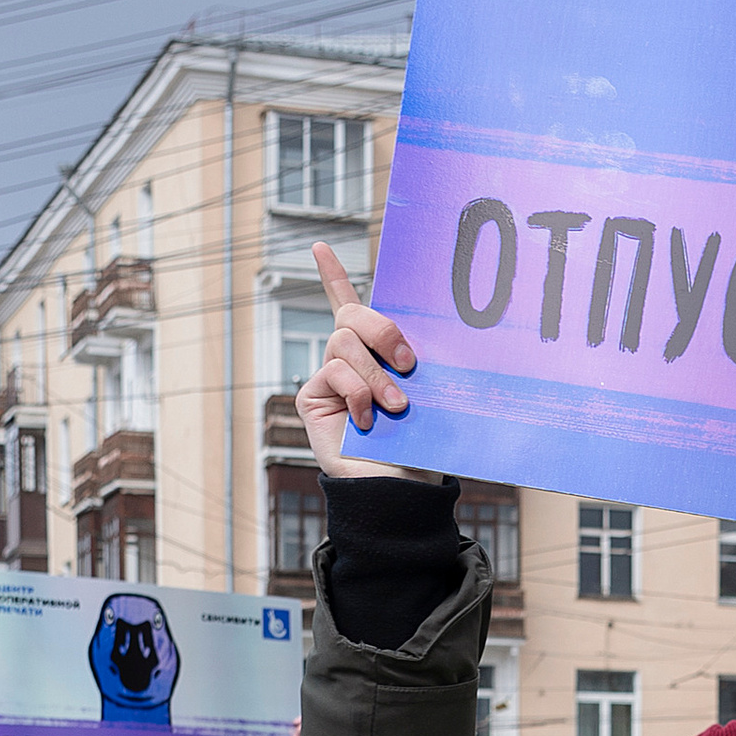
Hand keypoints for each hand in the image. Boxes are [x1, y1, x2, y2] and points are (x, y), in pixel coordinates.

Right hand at [298, 246, 435, 480]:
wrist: (401, 487)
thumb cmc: (419, 443)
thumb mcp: (424, 392)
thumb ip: (410, 362)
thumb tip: (415, 344)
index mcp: (375, 354)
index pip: (350, 307)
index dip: (332, 276)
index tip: (320, 247)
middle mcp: (347, 362)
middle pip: (352, 316)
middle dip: (382, 331)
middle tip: (409, 365)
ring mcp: (327, 380)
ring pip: (344, 343)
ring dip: (375, 374)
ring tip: (395, 407)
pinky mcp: (311, 399)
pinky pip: (333, 372)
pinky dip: (357, 393)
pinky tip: (368, 420)